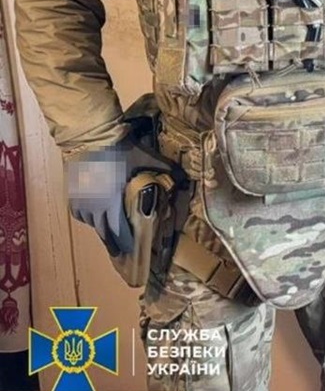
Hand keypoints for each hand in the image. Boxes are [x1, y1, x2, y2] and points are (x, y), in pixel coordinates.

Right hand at [65, 138, 171, 255]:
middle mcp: (94, 207)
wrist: (89, 137)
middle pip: (105, 233)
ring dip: (104, 230)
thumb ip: (167, 171)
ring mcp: (81, 202)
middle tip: (124, 253)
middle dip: (115, 243)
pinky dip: (91, 218)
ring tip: (113, 236)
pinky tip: (99, 216)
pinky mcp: (72, 196)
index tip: (135, 251)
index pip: (120, 231)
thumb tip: (185, 179)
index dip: (128, 242)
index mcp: (111, 203)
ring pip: (93, 224)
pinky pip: (82, 214)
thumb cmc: (120, 151)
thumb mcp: (147, 159)